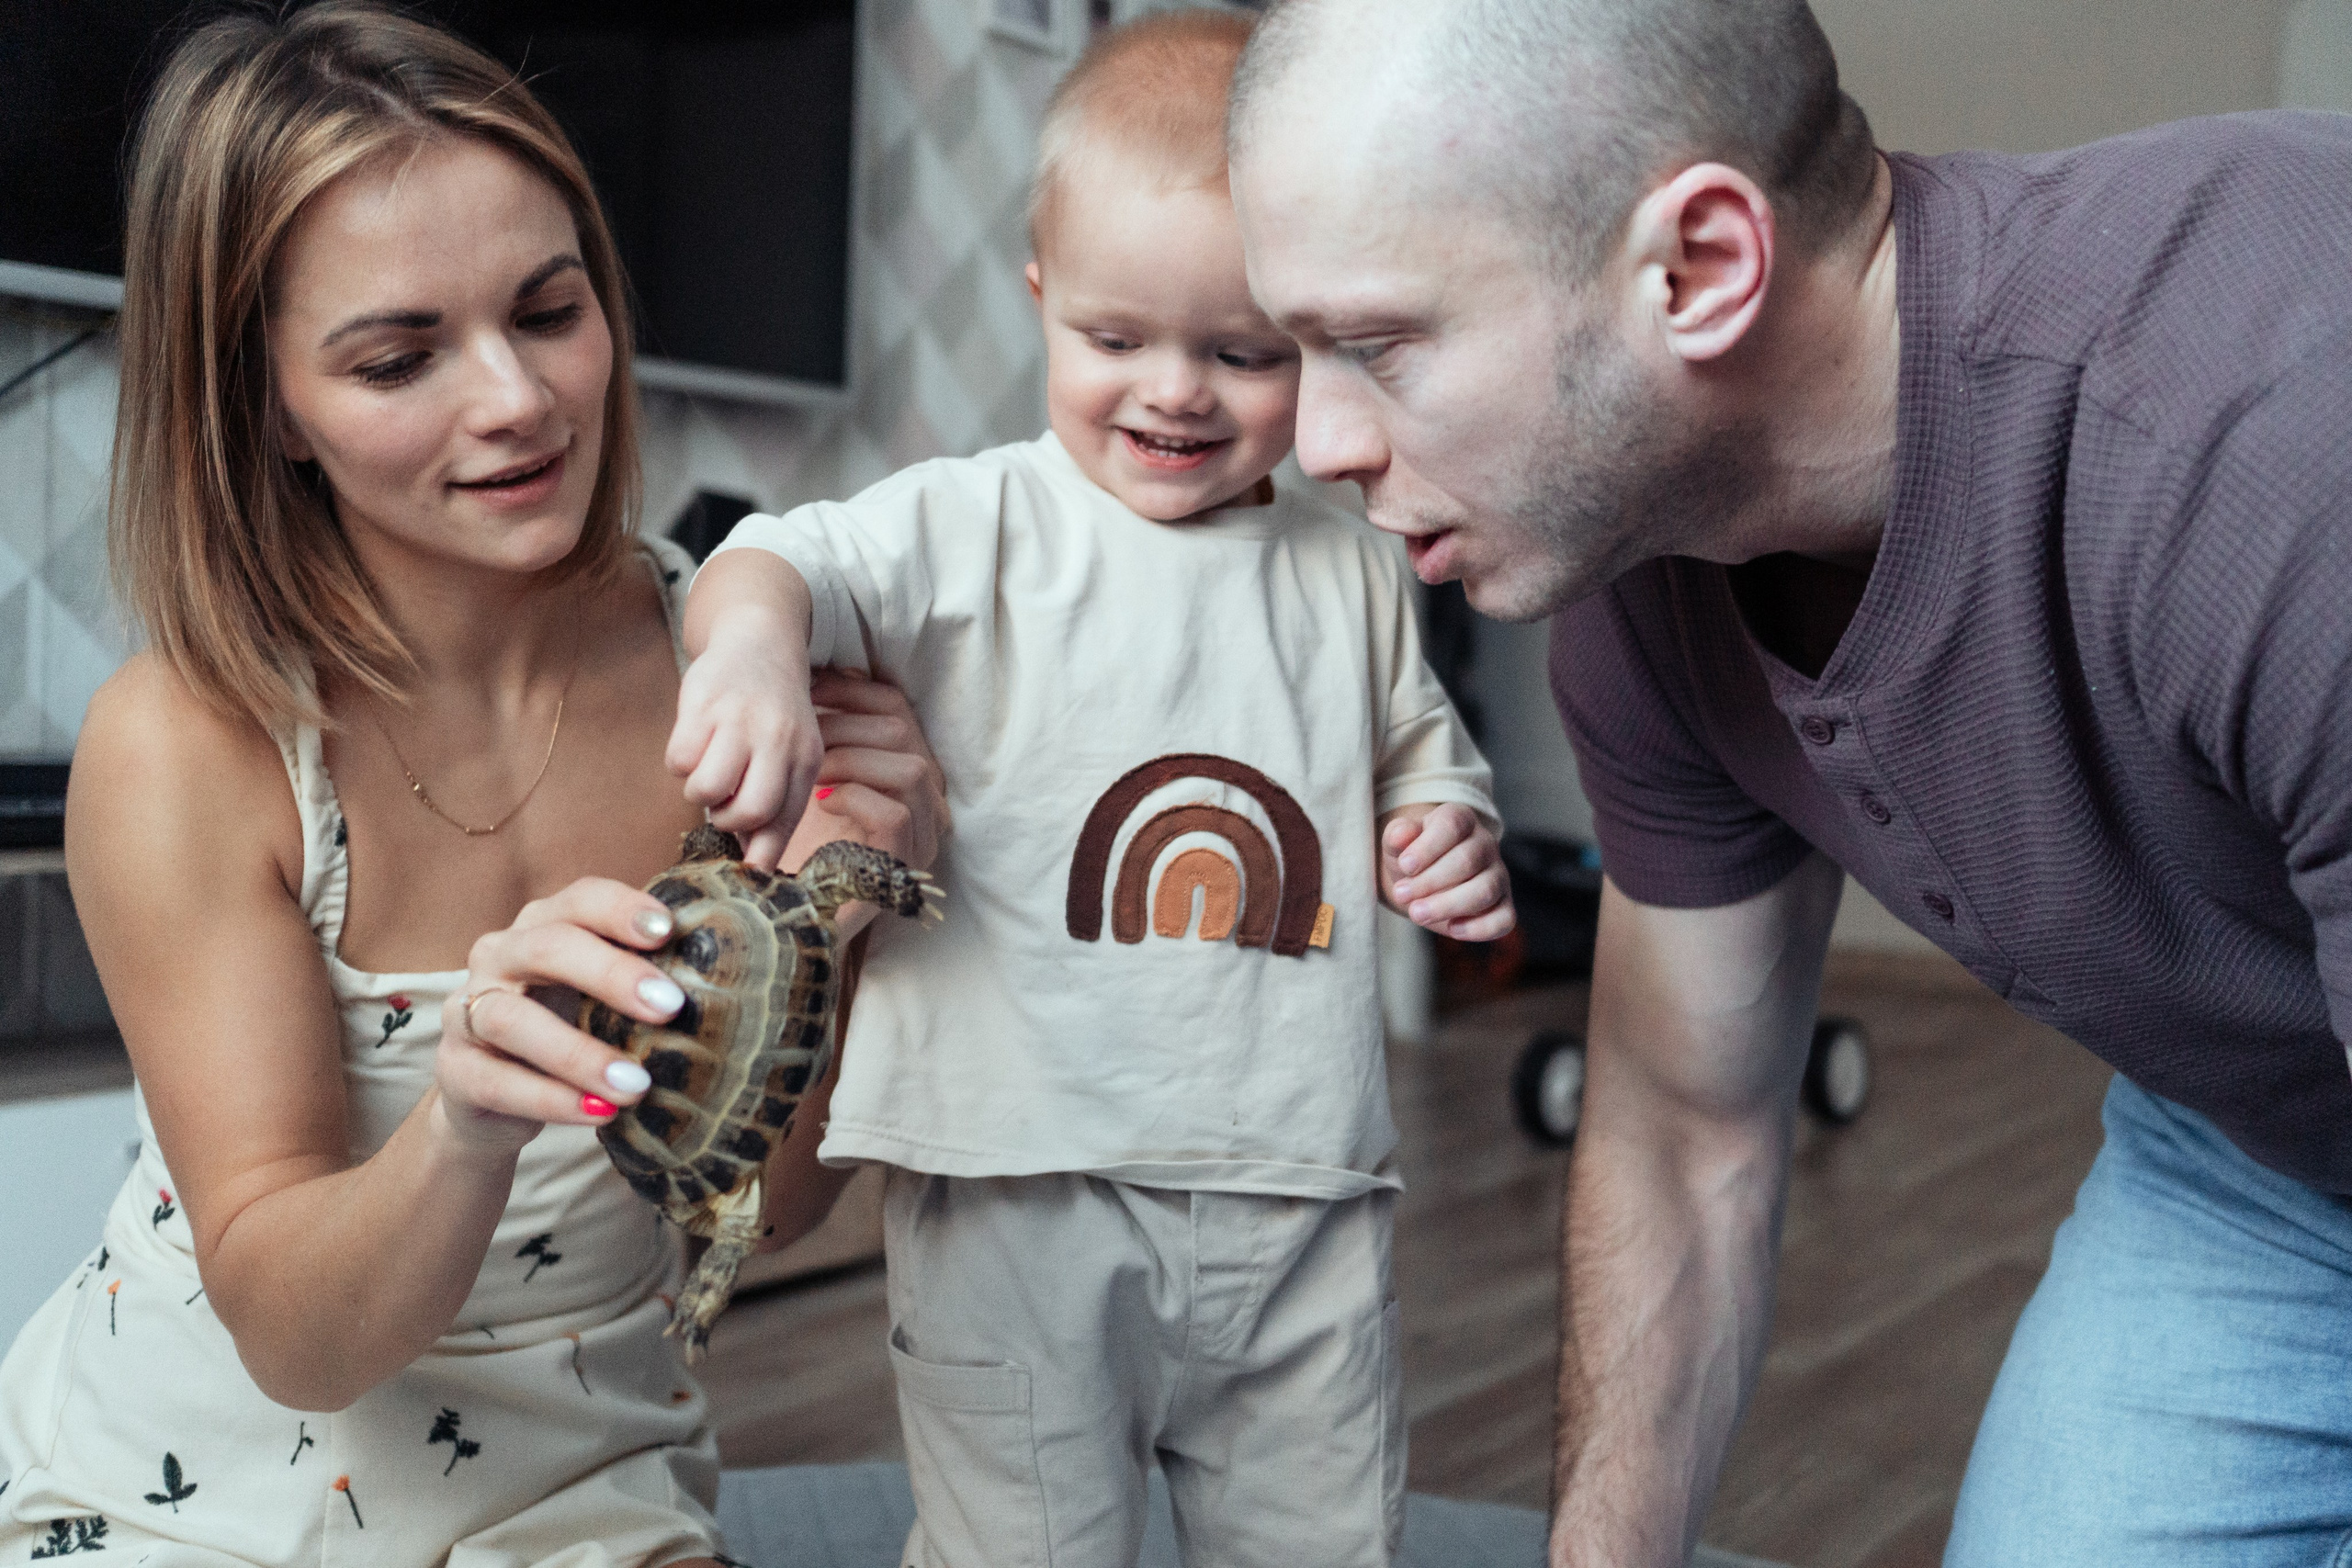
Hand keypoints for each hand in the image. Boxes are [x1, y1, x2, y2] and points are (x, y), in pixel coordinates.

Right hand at [437, 879, 687, 1153]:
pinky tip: (598, 1114)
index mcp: (543, 925)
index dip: (622, 909)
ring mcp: (469, 1011)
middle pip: (548, 948)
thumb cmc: (568, 1026)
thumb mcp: (602, 996)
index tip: (669, 930)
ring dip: (580, 1053)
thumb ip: (648, 976)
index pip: (580, 899)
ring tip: (636, 1085)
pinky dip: (551, 1100)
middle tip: (669, 1006)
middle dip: (611, 974)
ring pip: (514, 1020)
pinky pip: (498, 1082)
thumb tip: (738, 975)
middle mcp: (500, 956)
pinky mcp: (456, 1070)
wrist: (491, 1097)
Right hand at [667, 604, 824, 861]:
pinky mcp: (703, 704)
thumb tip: (754, 866)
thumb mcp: (790, 753)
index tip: (745, 875)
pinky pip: (679, 760)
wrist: (759, 640)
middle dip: (727, 821)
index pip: (785, 822)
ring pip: (708, 789)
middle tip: (722, 805)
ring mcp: (741, 721)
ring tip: (707, 770)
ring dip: (698, 792)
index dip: (762, 857)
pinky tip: (694, 743)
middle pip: (751, 812)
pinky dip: (679, 762)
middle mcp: (779, 740)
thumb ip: (776, 802)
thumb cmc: (772, 712)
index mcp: (806, 759)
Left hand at [775, 669, 949, 874]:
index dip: (853, 689)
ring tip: (810, 769)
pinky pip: (896, 815)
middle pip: (905, 732)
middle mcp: (928, 797)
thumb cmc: (797, 840)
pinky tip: (823, 801)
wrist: (793, 910)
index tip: (808, 688)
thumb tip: (826, 668)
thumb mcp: (809, 772)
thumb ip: (825, 730)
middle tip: (799, 733)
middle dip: (845, 725)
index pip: (896, 707)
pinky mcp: (906, 866)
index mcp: (908, 767)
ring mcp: (924, 834)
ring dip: (852, 760)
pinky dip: (857, 798)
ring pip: (912, 769)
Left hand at [1381, 803, 1514, 941]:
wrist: (1422, 883)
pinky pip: (1504, 919)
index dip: (1427, 847)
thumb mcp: (1397, 844)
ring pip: (1485, 890)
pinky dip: (1479, 928)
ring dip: (1448, 905)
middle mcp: (1485, 844)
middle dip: (1430, 881)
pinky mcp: (1503, 906)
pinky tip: (1452, 928)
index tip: (1405, 866)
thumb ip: (1397, 836)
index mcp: (1461, 819)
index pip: (1452, 825)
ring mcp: (1498, 875)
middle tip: (1401, 894)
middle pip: (1467, 860)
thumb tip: (1399, 835)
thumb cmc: (1412, 859)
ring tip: (1416, 913)